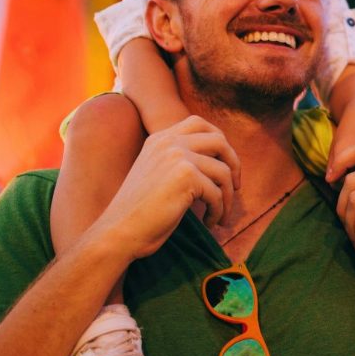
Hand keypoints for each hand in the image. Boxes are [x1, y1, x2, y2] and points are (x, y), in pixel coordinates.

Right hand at [90, 116, 240, 261]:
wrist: (119, 232)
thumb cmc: (141, 212)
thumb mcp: (159, 175)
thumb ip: (182, 161)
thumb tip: (224, 163)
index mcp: (159, 139)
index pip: (199, 123)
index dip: (220, 141)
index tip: (226, 164)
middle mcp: (168, 142)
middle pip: (219, 141)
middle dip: (234, 165)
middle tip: (235, 188)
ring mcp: (177, 156)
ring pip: (223, 172)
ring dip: (227, 198)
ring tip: (220, 216)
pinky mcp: (186, 175)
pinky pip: (217, 193)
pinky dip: (218, 211)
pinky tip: (209, 222)